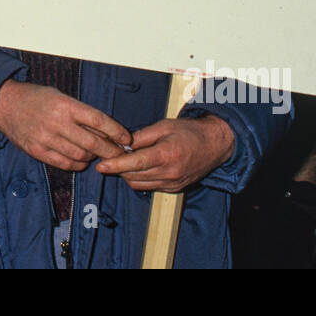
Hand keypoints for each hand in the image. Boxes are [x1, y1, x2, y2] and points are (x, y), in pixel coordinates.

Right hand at [0, 80, 131, 170]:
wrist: (6, 105)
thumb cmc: (37, 98)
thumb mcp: (60, 96)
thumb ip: (80, 112)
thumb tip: (106, 130)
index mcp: (65, 105)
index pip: (98, 120)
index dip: (115, 131)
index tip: (126, 138)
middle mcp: (57, 122)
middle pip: (92, 142)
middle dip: (110, 150)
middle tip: (119, 153)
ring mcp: (46, 138)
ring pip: (80, 155)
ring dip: (93, 157)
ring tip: (97, 154)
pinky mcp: (38, 151)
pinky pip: (65, 163)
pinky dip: (77, 163)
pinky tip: (81, 159)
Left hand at [96, 116, 233, 191]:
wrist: (214, 145)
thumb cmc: (189, 132)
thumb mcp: (164, 126)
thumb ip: (141, 136)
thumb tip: (122, 144)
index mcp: (166, 154)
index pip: (135, 164)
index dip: (115, 165)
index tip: (101, 165)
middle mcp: (169, 173)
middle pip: (133, 176)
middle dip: (118, 168)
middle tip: (110, 156)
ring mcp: (171, 183)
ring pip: (138, 184)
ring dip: (127, 174)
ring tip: (124, 161)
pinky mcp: (173, 189)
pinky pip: (149, 187)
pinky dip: (139, 179)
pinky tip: (138, 167)